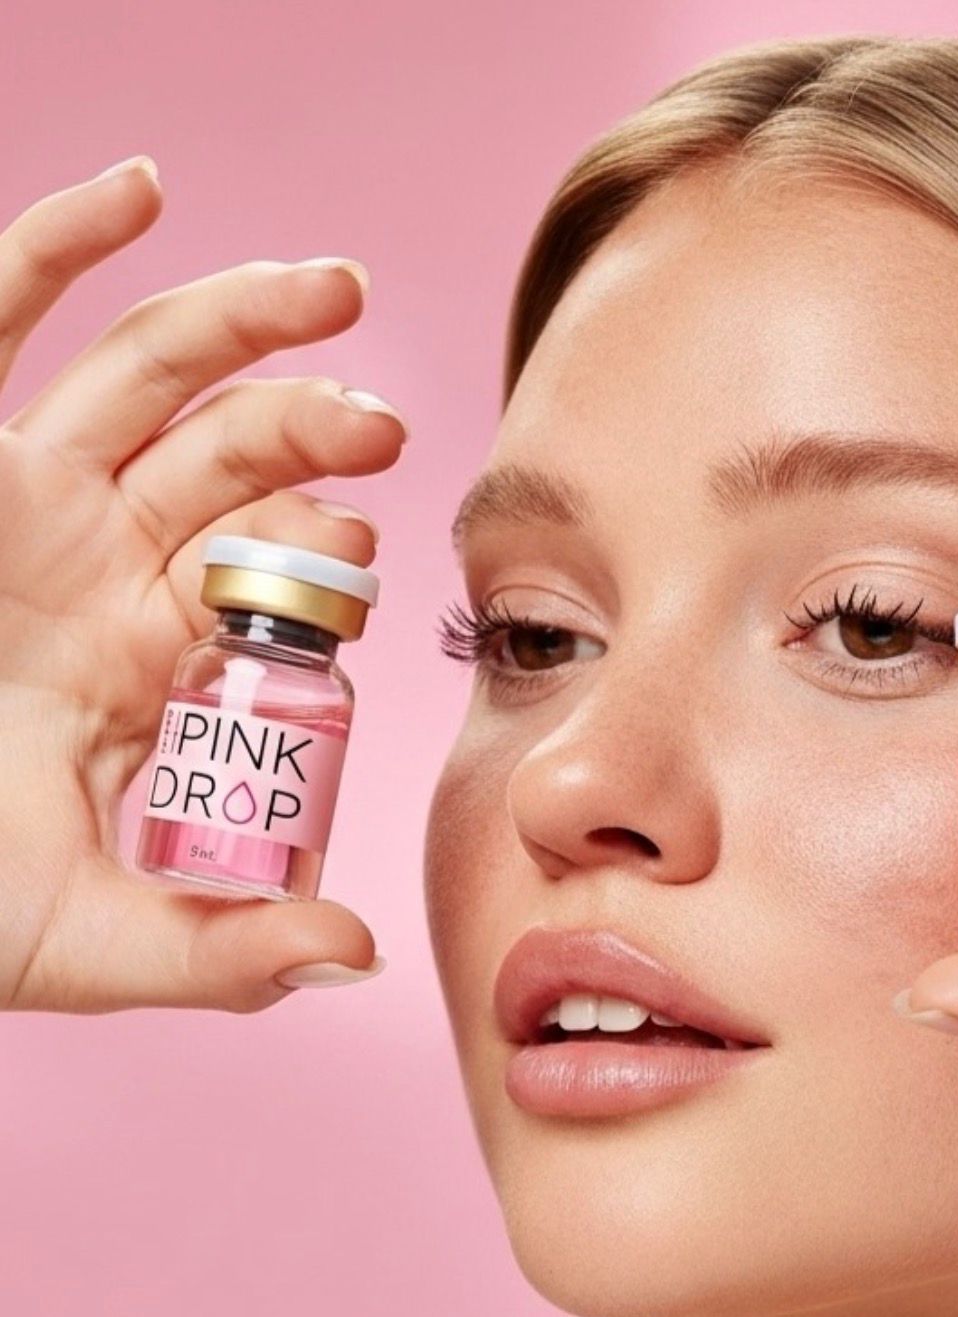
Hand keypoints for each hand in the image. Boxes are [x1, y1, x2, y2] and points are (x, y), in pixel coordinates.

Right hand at [0, 156, 407, 1013]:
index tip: (374, 563)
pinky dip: (60, 246)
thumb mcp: (93, 937)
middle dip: (314, 427)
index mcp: (151, 656)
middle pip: (230, 458)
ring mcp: (25, 496)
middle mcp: (102, 561)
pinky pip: (0, 320)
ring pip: (148, 375)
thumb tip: (358, 958)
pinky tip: (140, 187)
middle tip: (387, 425)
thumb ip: (223, 955)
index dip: (326, 558)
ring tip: (337, 288)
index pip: (269, 577)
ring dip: (243, 320)